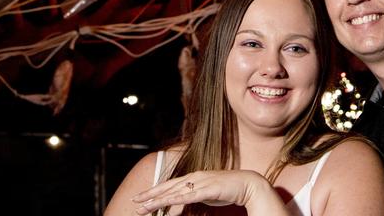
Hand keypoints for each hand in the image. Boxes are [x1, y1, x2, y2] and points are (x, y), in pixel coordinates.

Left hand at [132, 170, 276, 214]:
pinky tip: (167, 203)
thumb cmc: (228, 189)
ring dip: (158, 200)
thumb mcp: (207, 193)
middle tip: (135, 201)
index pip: (170, 184)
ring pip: (175, 192)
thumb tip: (183, 201)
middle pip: (168, 187)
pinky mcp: (208, 189)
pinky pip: (189, 196)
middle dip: (151, 195)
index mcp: (194, 177)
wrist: (248, 184)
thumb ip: (194, 196)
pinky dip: (177, 199)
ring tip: (145, 207)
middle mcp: (195, 177)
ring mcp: (201, 182)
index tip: (142, 197)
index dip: (155, 190)